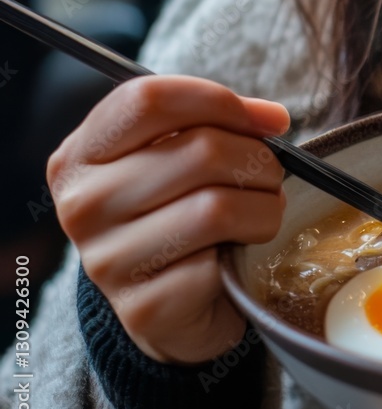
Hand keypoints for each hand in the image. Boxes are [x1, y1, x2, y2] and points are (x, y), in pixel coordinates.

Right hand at [47, 75, 290, 364]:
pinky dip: (248, 251)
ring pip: (216, 207)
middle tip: (268, 178)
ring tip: (263, 211)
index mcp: (83, 154)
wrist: (172, 303)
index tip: (261, 121)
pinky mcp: (143, 309)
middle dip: (258, 160)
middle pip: (200, 150)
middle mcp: (83, 205)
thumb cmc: (180, 212)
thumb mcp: (182, 155)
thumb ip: (219, 122)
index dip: (218, 101)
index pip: (149, 100)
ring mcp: (107, 261)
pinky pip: (218, 263)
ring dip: (265, 207)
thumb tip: (272, 118)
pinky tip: (240, 253)